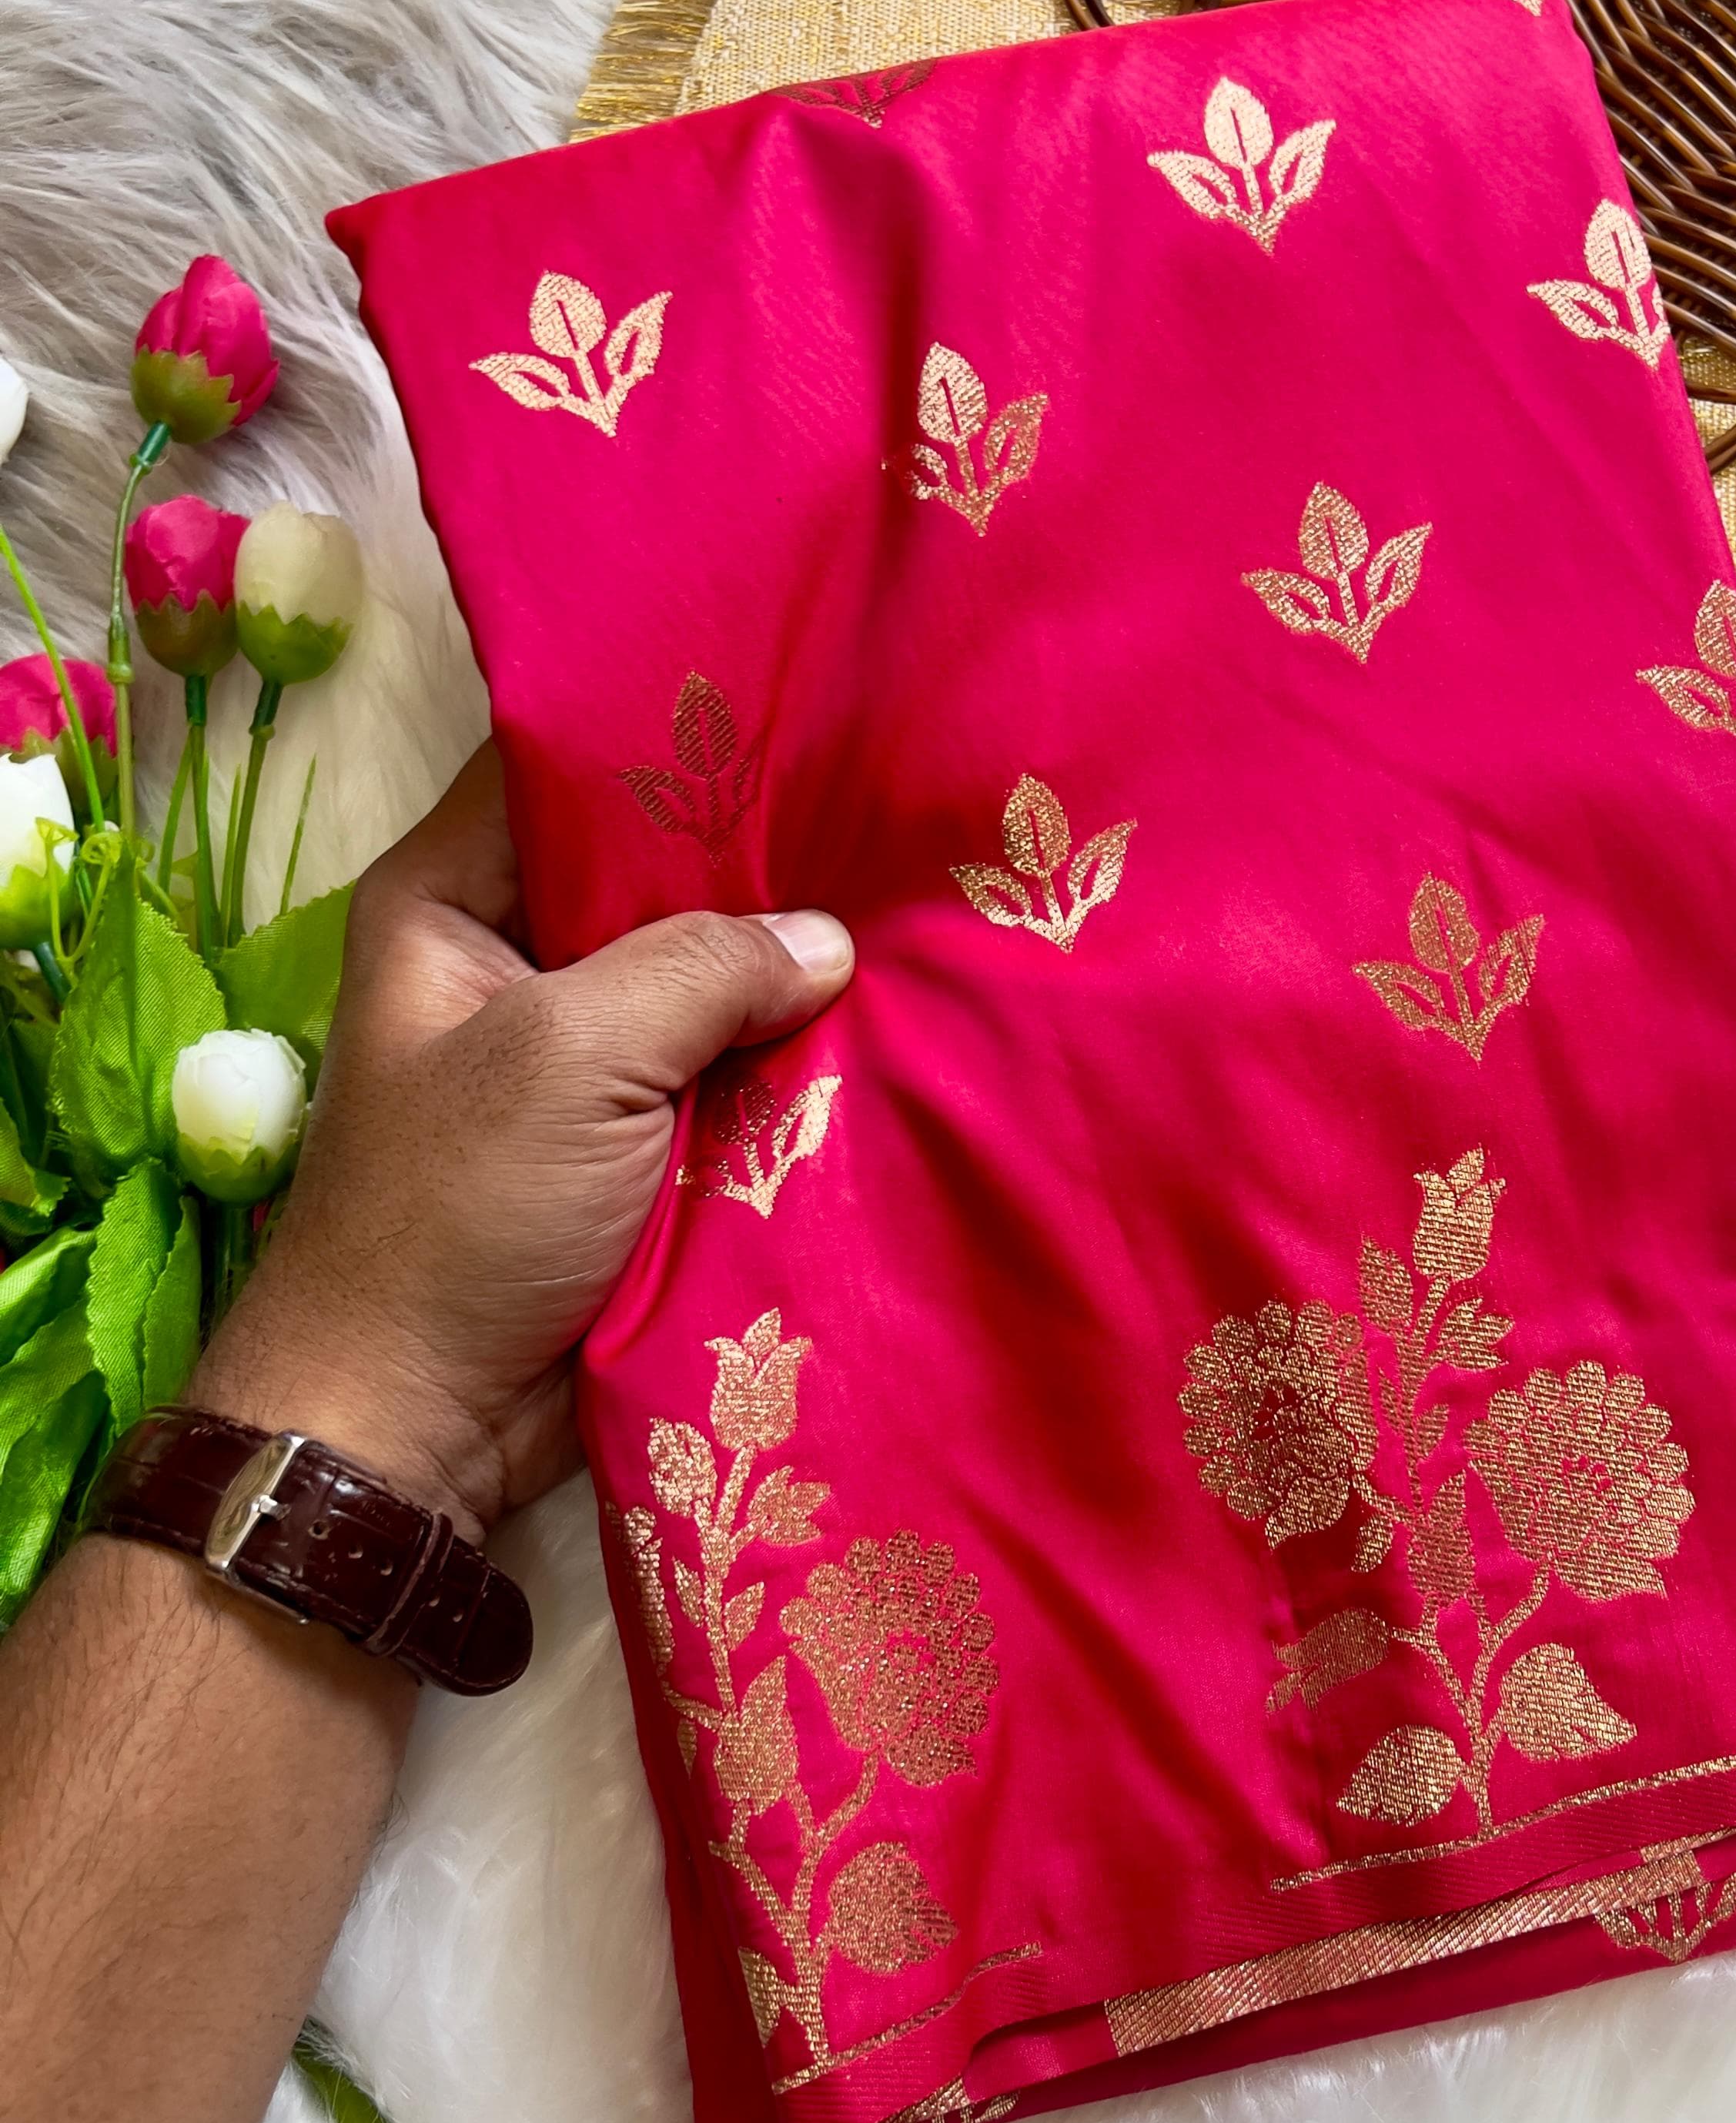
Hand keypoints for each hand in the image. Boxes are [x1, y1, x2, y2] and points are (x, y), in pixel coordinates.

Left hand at [194, 743, 851, 1534]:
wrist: (419, 1425)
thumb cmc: (454, 1218)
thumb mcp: (568, 1059)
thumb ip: (700, 970)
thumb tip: (830, 943)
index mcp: (454, 900)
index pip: (568, 766)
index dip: (675, 730)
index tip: (805, 697)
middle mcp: (520, 961)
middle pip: (660, 872)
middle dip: (768, 856)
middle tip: (900, 801)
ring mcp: (587, 1059)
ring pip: (713, 983)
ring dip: (800, 972)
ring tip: (929, 898)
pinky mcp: (643, 1146)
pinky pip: (738, 1080)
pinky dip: (803, 1068)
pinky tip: (902, 1021)